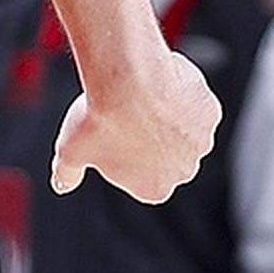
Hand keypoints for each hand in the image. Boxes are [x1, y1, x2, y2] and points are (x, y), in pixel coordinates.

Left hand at [52, 44, 218, 204]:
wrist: (128, 82)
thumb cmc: (99, 121)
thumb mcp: (69, 153)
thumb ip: (67, 173)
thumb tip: (61, 184)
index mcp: (153, 189)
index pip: (141, 180)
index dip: (125, 158)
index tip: (112, 140)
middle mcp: (183, 172)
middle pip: (166, 158)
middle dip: (149, 141)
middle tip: (124, 118)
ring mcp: (201, 142)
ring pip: (182, 132)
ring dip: (166, 119)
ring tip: (139, 101)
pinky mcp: (212, 114)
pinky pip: (195, 107)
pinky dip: (180, 98)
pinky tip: (158, 88)